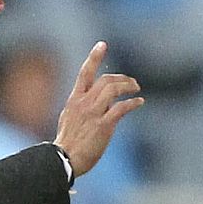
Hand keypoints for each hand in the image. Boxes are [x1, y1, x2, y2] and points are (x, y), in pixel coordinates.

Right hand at [54, 42, 142, 176]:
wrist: (63, 159)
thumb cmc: (67, 144)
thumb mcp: (69, 119)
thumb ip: (82, 108)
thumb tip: (99, 104)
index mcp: (74, 100)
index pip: (85, 73)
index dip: (94, 57)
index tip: (102, 44)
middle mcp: (84, 102)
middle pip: (105, 80)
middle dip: (121, 78)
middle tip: (132, 82)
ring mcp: (93, 113)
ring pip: (113, 89)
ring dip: (128, 86)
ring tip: (136, 89)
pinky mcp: (103, 125)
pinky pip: (121, 108)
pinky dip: (132, 103)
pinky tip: (139, 102)